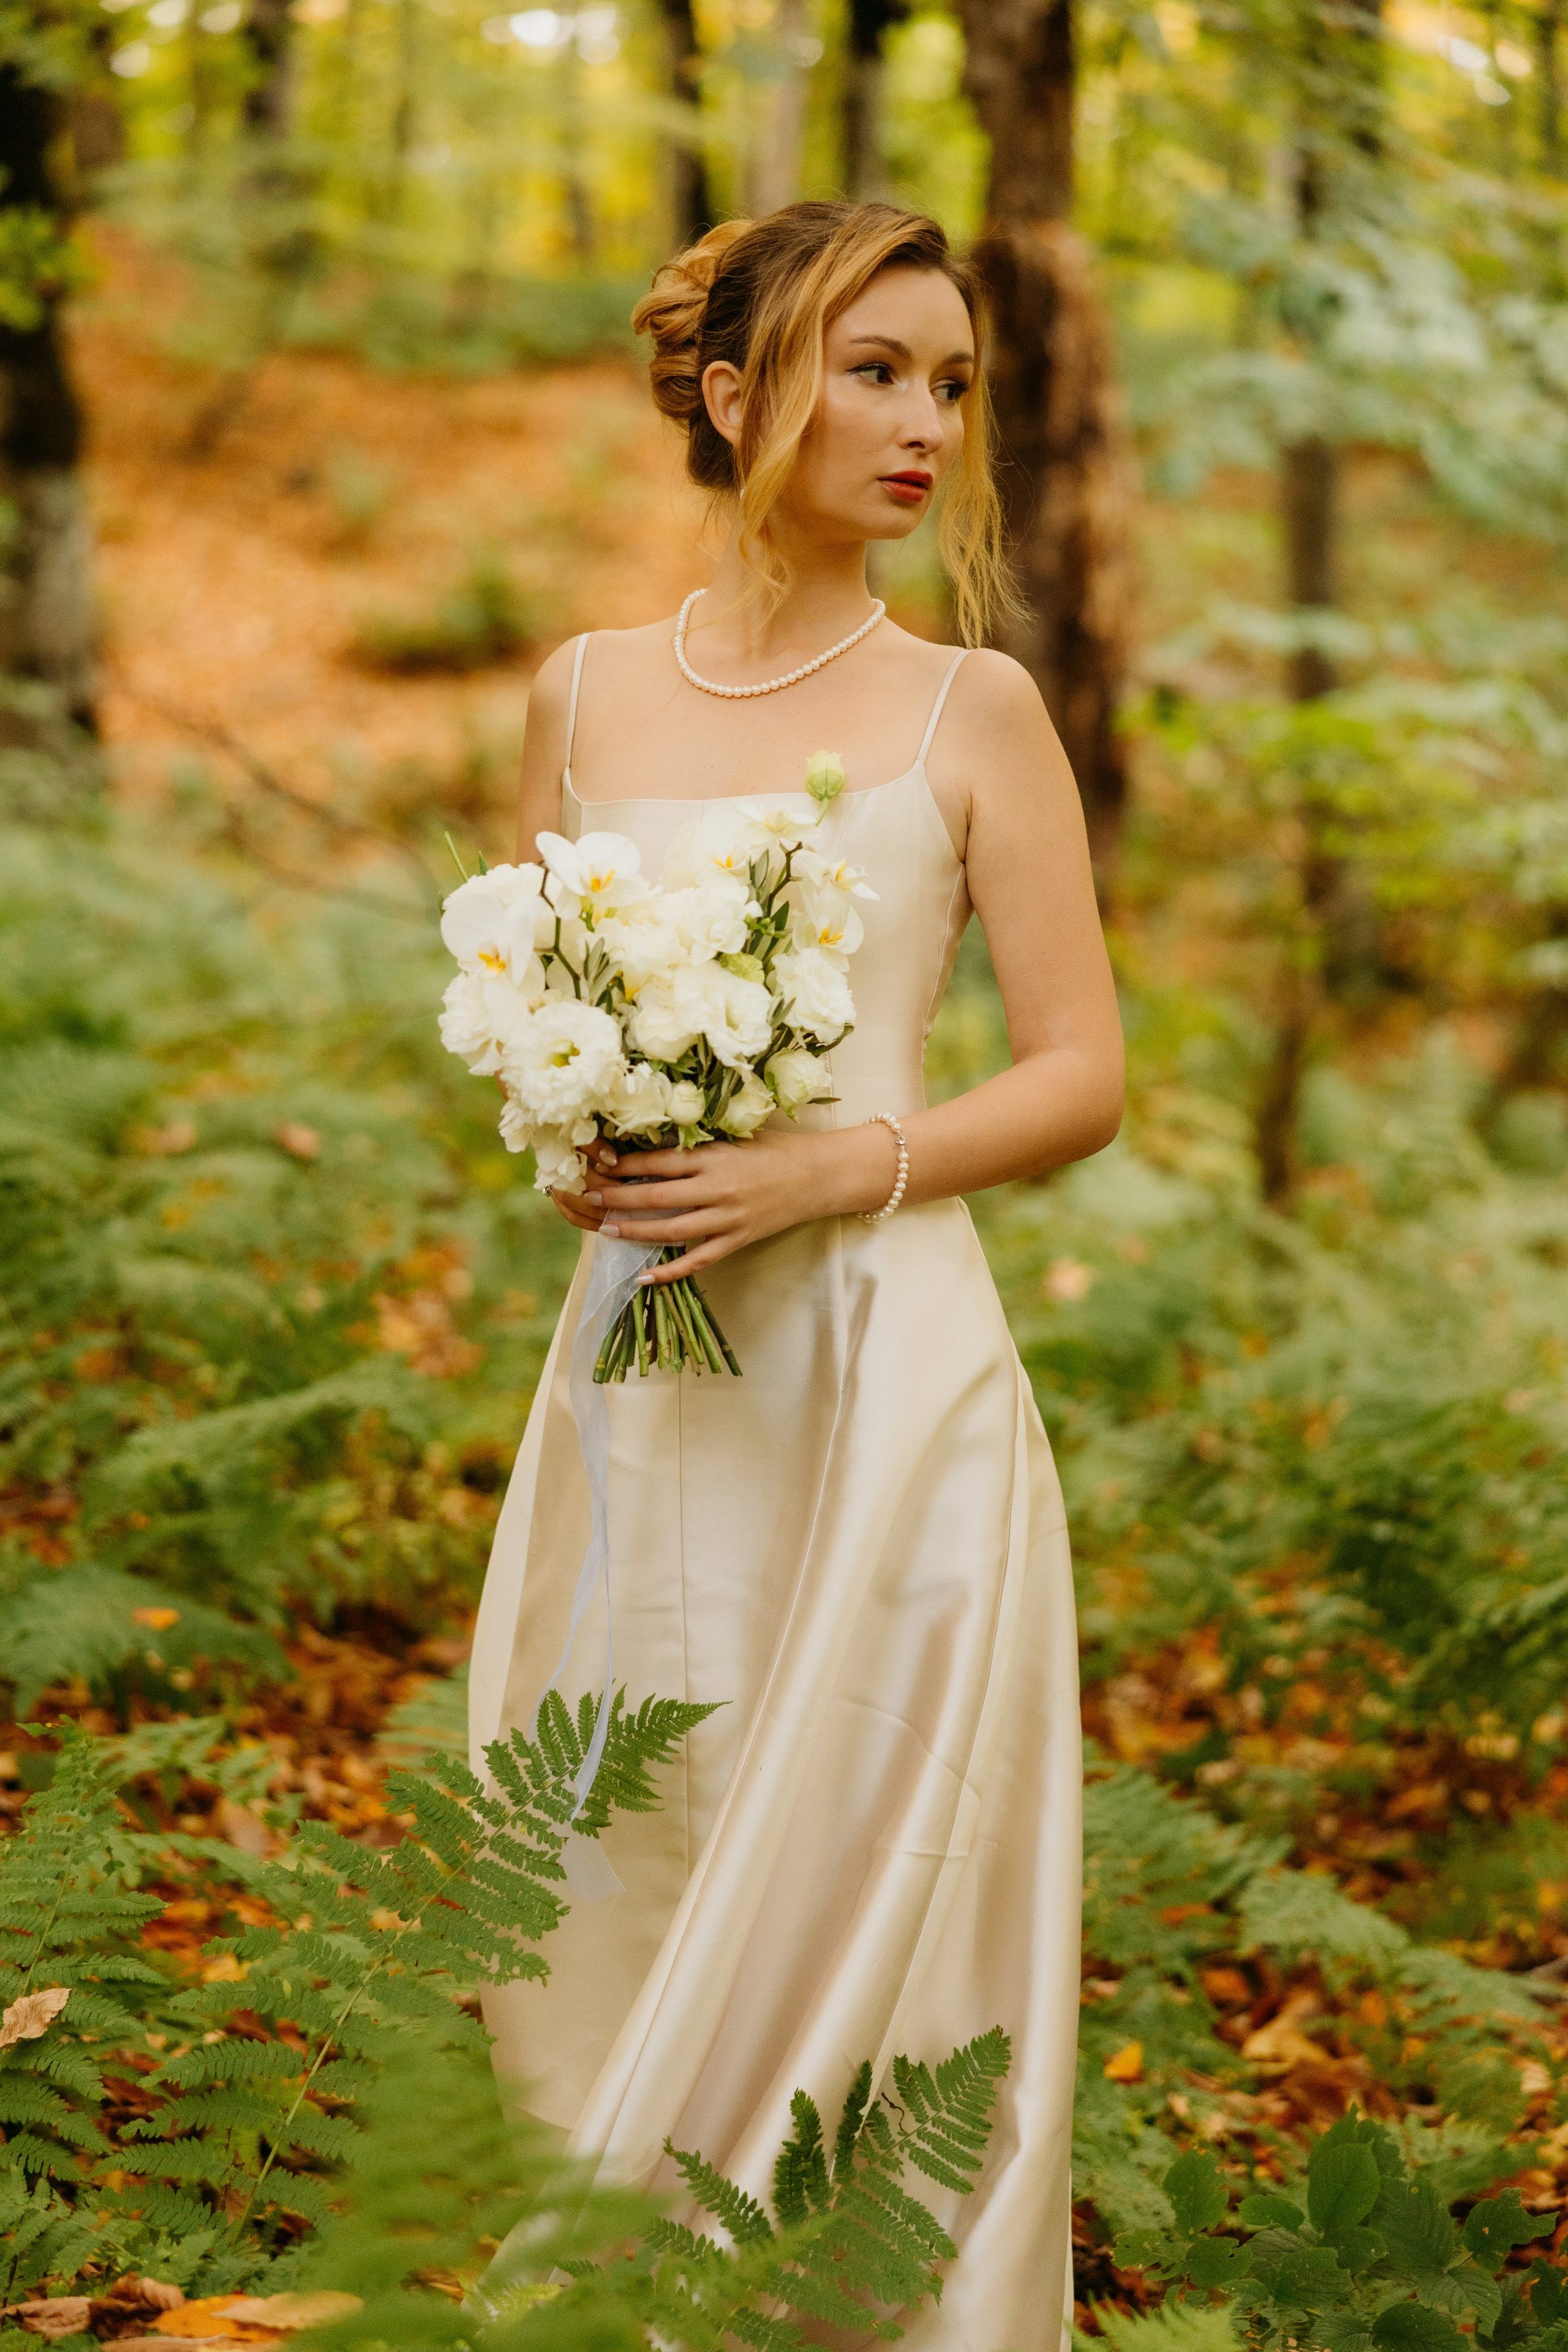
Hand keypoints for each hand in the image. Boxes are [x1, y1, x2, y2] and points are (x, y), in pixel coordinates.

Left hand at [547, 1125, 891, 1283]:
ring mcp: (727, 1218)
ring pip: (671, 1230)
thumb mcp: (735, 1136)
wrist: (820, 1175)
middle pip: (656, 1197)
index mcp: (714, 1157)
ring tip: (607, 1231)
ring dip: (636, 1232)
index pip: (657, 1162)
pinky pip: (698, 1260)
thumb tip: (651, 1144)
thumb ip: (697, 1143)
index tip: (596, 1163)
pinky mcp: (738, 1240)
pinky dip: (670, 1271)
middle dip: (618, 1200)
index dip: (622, 1164)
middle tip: (591, 1199)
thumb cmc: (776, 1149)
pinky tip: (644, 1277)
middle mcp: (717, 1189)